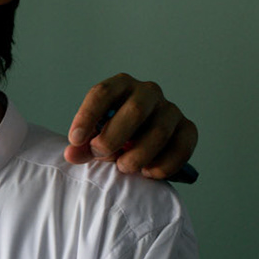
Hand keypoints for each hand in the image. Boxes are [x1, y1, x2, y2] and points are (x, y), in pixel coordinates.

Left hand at [65, 74, 197, 179]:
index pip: (102, 93)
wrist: (142, 141)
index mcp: (120, 85)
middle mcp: (148, 92)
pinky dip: (163, 166)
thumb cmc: (114, 134)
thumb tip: (71, 154)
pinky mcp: (187, 129)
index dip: (87, 116)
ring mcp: (170, 109)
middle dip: (114, 138)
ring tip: (124, 166)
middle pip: (135, 110)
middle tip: (101, 154)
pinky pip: (181, 148)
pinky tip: (148, 173)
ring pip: (159, 132)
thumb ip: (83, 146)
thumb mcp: (94, 137)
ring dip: (137, 156)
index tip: (75, 140)